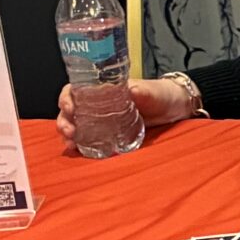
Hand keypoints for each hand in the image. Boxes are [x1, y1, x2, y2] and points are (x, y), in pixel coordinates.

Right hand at [53, 76, 195, 146]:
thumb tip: (132, 90)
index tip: (69, 107)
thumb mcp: (152, 92)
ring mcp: (102, 119)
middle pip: (71, 110)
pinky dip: (80, 144)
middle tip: (70, 131)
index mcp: (103, 89)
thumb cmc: (161, 95)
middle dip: (64, 120)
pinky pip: (89, 138)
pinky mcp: (109, 134)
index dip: (67, 98)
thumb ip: (143, 92)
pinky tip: (78, 150)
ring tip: (70, 143)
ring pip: (76, 125)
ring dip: (68, 134)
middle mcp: (97, 103)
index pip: (76, 90)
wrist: (174, 109)